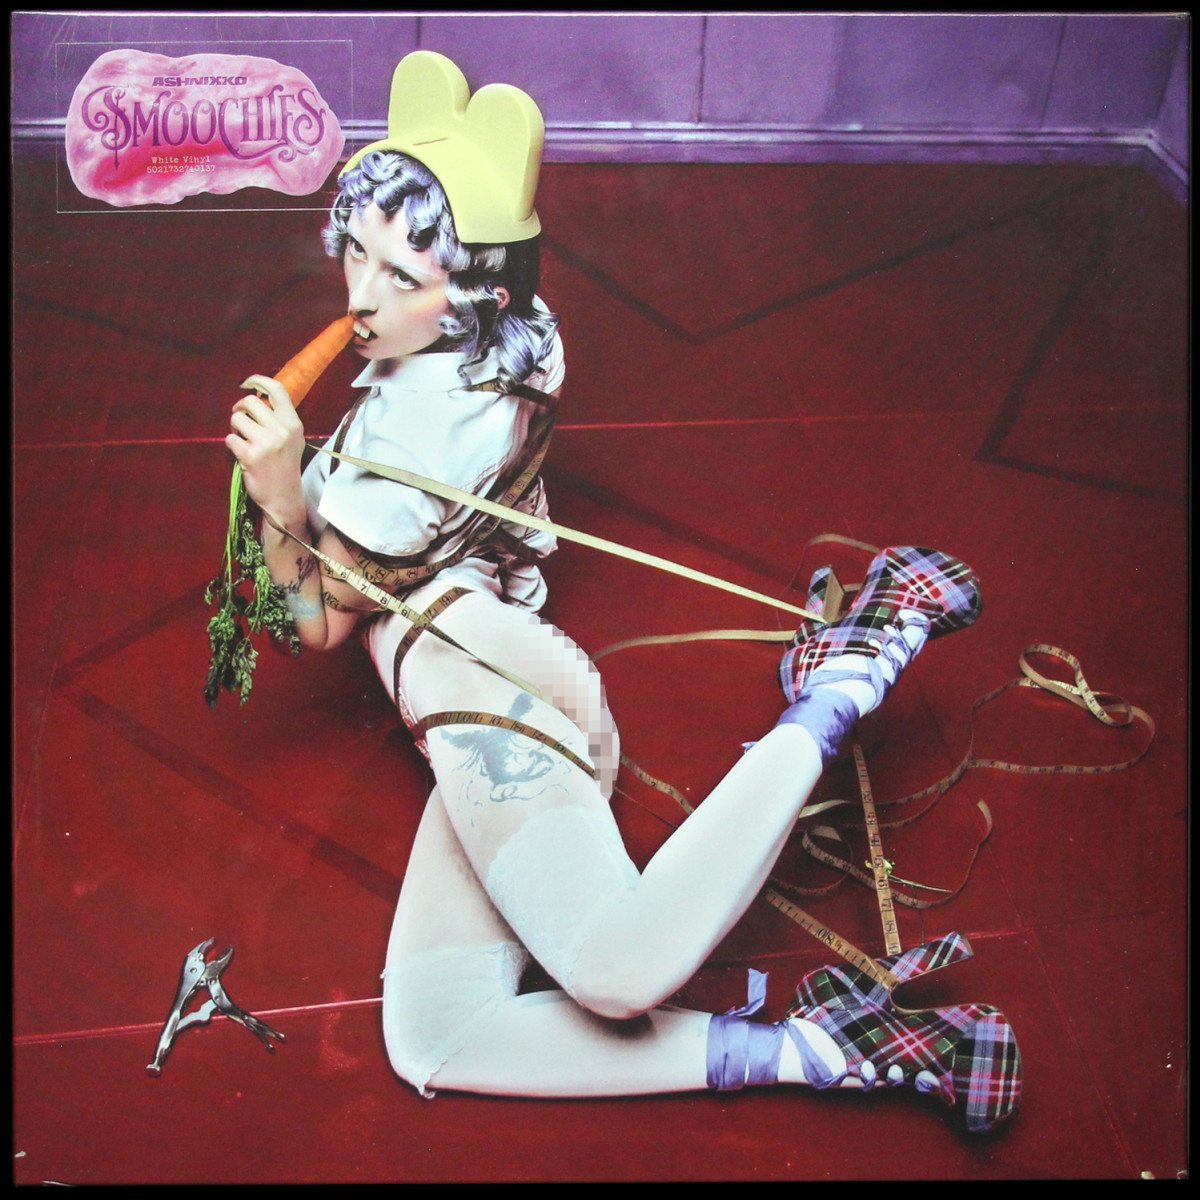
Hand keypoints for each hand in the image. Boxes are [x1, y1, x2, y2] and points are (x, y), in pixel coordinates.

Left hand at [225, 373, 305, 517]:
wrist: (284, 497)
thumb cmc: (285, 465)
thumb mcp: (292, 439)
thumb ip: (280, 418)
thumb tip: (258, 395)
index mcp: (293, 424)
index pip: (277, 390)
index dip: (258, 380)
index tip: (246, 383)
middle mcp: (281, 431)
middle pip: (251, 402)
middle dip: (240, 409)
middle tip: (241, 419)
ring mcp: (265, 443)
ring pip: (237, 419)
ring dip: (235, 428)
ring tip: (243, 439)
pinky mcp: (250, 456)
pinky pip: (230, 438)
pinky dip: (232, 444)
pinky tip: (242, 454)